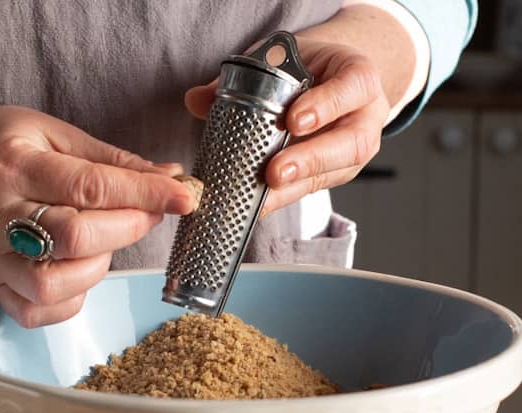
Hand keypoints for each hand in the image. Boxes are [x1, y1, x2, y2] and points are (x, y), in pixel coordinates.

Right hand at [0, 106, 194, 326]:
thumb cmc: (5, 145)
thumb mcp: (55, 133)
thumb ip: (112, 160)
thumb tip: (170, 177)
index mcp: (12, 166)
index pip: (90, 187)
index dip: (145, 194)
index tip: (184, 196)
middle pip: (75, 238)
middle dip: (128, 228)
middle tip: (147, 213)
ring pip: (55, 284)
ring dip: (97, 266)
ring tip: (100, 241)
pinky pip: (39, 312)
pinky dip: (73, 297)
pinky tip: (78, 269)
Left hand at [184, 38, 389, 215]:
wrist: (331, 81)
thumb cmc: (308, 68)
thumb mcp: (282, 59)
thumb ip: (243, 76)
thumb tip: (196, 99)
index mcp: (357, 78)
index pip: (352, 87)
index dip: (326, 106)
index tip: (293, 121)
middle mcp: (364, 118)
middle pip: (350, 143)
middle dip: (309, 160)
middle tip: (274, 172)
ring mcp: (351, 152)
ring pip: (333, 173)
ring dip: (295, 186)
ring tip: (263, 193)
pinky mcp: (334, 175)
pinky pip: (311, 189)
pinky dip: (282, 198)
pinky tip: (258, 206)